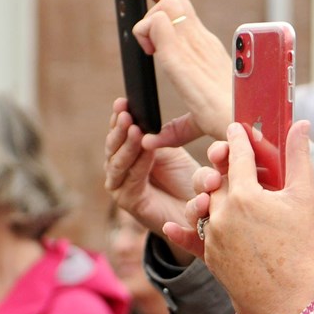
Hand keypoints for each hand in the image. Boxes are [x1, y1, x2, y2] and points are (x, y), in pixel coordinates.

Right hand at [104, 100, 202, 248]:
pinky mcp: (129, 202)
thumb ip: (157, 136)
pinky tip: (145, 148)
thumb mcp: (172, 151)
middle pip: (112, 147)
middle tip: (125, 112)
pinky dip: (138, 163)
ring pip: (117, 163)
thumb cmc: (188, 180)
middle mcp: (120, 170)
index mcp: (128, 154)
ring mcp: (120, 187)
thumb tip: (144, 112)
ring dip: (126, 144)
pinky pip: (131, 179)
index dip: (119, 117)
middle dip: (119, 129)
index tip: (123, 101)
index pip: (119, 133)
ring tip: (133, 127)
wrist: (201, 213)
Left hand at [113, 0, 234, 139]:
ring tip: (145, 48)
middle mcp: (201, 39)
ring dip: (144, 21)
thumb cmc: (228, 123)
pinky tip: (149, 52)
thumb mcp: (195, 122)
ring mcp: (193, 44)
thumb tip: (156, 138)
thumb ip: (176, 128)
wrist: (245, 125)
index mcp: (206, 49)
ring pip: (164, 3)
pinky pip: (158, 22)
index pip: (183, 8)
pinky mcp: (181, 55)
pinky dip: (145, 32)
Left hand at [165, 122, 313, 313]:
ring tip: (220, 188)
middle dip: (223, 165)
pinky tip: (172, 225)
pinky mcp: (207, 256)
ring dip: (209, 194)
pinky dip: (181, 231)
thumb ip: (299, 157)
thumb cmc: (301, 246)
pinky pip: (190, 239)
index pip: (237, 155)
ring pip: (203, 204)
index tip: (236, 128)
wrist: (288, 298)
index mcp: (246, 194)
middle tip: (228, 155)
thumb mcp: (304, 197)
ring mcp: (212, 235)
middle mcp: (222, 213)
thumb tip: (301, 123)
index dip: (238, 139)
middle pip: (217, 178)